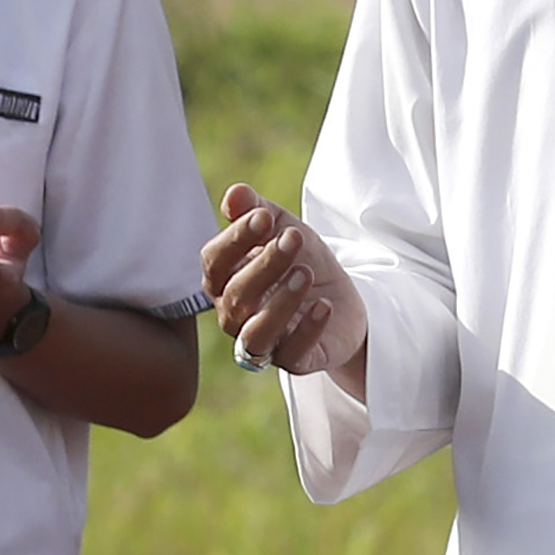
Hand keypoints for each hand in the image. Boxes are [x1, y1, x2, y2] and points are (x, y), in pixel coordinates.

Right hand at [204, 183, 369, 384]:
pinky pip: (292, 355)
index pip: (213, 262)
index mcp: (222, 280)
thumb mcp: (283, 229)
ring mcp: (263, 342)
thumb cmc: (300, 260)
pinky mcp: (295, 361)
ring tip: (305, 273)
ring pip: (255, 333)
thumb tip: (235, 193)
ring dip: (279, 303)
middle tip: (295, 239)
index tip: (264, 217)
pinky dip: (307, 331)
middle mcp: (234, 315)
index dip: (235, 240)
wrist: (341, 298)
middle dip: (265, 265)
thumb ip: (258, 212)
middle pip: (235, 296)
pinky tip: (324, 306)